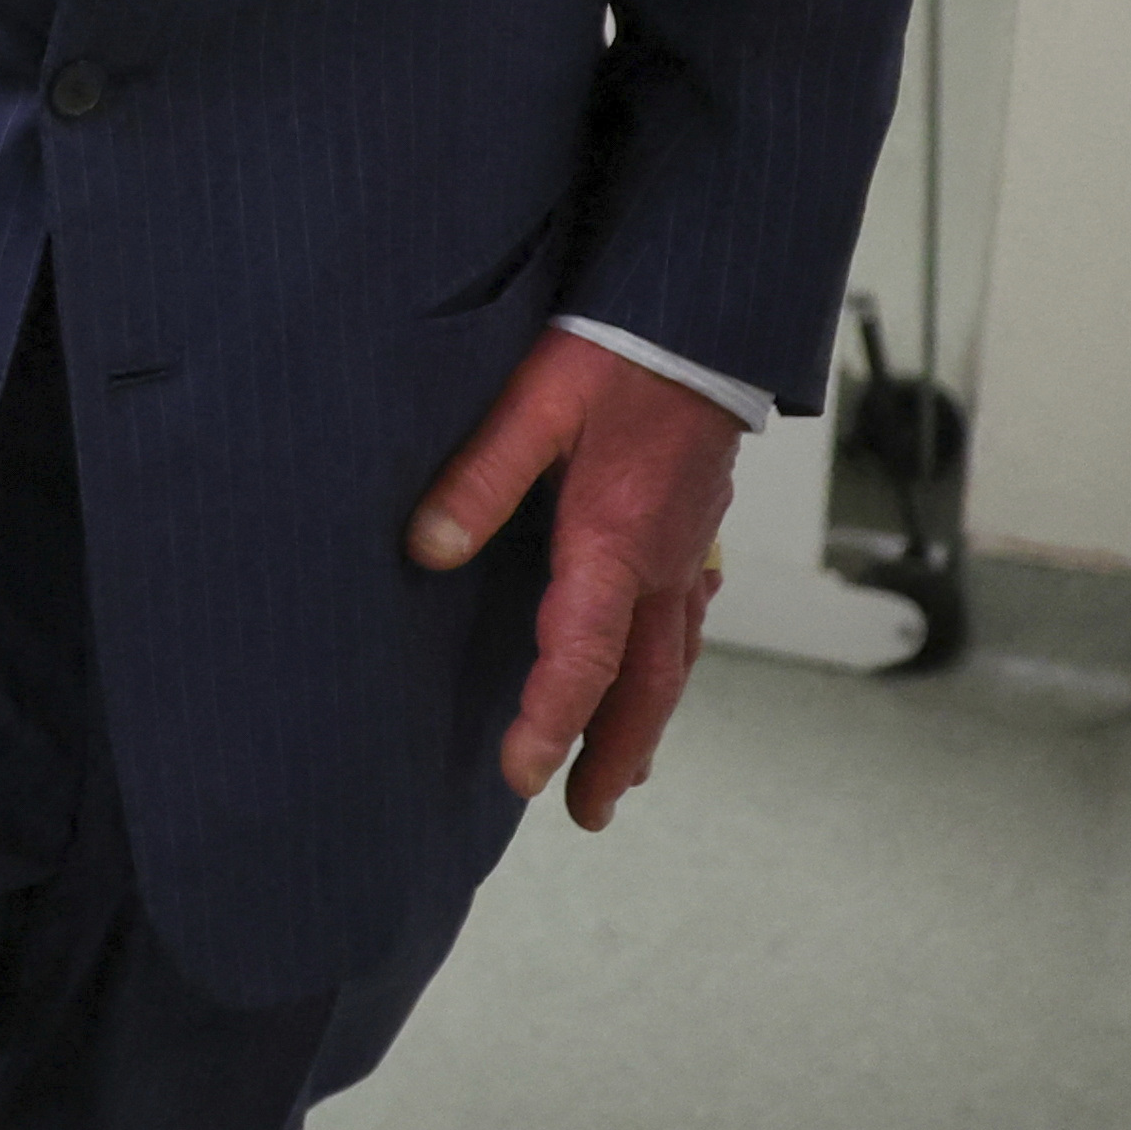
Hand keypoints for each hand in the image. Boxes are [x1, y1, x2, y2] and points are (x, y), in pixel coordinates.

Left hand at [404, 328, 743, 829]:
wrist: (702, 315)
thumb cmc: (615, 351)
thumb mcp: (532, 405)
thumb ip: (479, 480)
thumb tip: (428, 551)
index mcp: (613, 541)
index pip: (583, 658)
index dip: (552, 722)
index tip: (522, 776)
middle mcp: (660, 561)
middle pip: (643, 683)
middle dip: (613, 753)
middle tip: (584, 813)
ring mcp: (688, 548)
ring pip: (674, 658)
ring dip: (646, 719)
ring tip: (624, 770)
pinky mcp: (698, 527)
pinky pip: (690, 616)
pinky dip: (673, 660)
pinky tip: (664, 667)